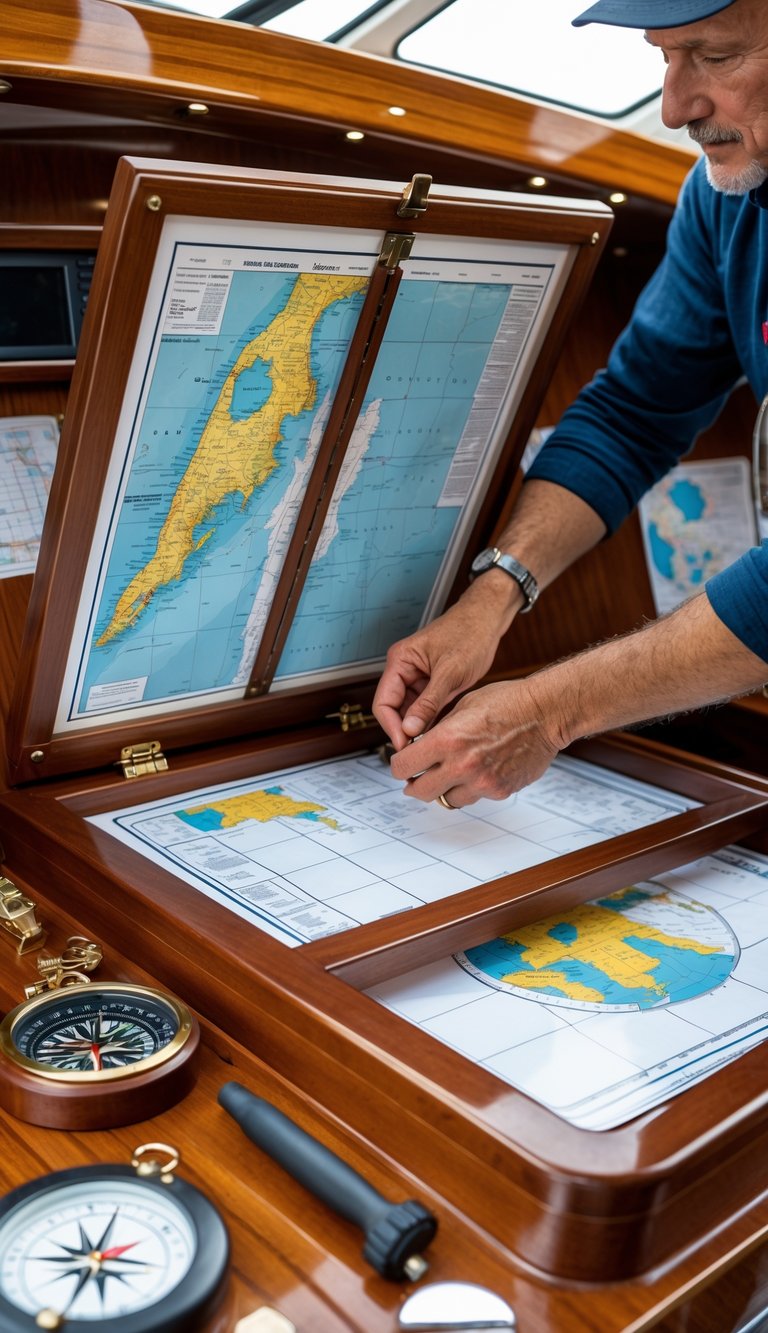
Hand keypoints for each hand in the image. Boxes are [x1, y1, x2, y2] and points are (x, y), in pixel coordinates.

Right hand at [373, 584, 515, 749]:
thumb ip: (428, 703)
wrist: (487, 619)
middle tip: (419, 750)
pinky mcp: (432, 683)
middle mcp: (404, 670)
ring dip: (418, 727)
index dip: (391, 727)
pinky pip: (424, 708)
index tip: (405, 745)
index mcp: (401, 661)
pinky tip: (439, 733)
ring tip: (431, 744)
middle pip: (394, 709)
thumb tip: (409, 729)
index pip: (383, 702)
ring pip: (409, 711)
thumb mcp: (450, 673)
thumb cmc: (469, 633)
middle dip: (404, 729)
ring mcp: (418, 677)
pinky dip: (430, 721)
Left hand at [389, 678, 563, 805]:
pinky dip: (471, 788)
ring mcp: (482, 782)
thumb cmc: (508, 702)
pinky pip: (475, 797)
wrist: (546, 713)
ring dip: (444, 789)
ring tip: (451, 774)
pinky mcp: (499, 791)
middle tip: (416, 778)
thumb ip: (438, 730)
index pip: (404, 766)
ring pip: (447, 800)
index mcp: (447, 739)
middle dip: (414, 784)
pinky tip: (478, 771)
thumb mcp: (463, 705)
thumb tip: (419, 745)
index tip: (402, 763)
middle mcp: (462, 765)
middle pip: (420, 792)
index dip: (399, 765)